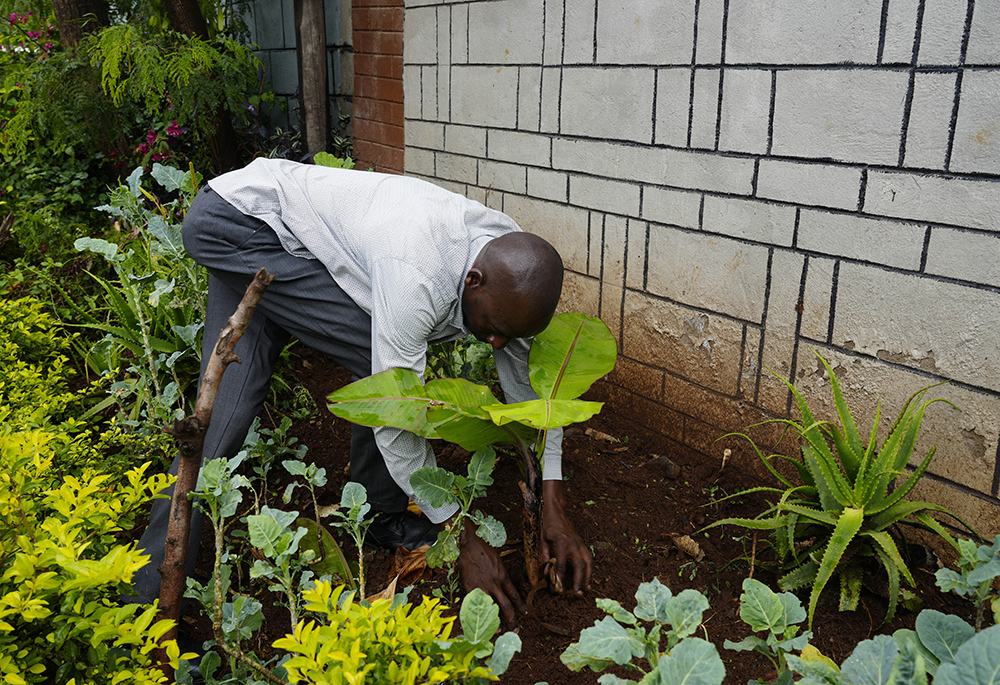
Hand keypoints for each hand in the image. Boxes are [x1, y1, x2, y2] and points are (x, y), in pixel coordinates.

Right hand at [453, 518, 526, 626]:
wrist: (469, 545)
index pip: (514, 595)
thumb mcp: (497, 561)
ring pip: (492, 608)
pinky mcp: (470, 588)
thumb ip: (501, 574)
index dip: (520, 606)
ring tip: (499, 632)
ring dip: (496, 622)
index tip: (525, 613)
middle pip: (506, 606)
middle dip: (512, 620)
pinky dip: (480, 614)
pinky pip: (476, 604)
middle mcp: (495, 584)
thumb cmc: (483, 550)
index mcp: (503, 576)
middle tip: (516, 630)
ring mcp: (482, 587)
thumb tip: (503, 583)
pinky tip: (481, 621)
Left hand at [540, 480, 591, 595]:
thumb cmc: (548, 524)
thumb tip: (546, 573)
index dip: (560, 579)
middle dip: (579, 581)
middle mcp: (573, 544)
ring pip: (588, 563)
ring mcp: (579, 544)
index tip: (559, 590)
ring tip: (585, 590)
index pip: (562, 566)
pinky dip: (590, 570)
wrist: (556, 510)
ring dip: (587, 577)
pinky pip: (589, 558)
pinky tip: (588, 578)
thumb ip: (545, 556)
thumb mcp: (542, 539)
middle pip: (579, 566)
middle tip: (577, 594)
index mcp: (561, 543)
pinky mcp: (582, 544)